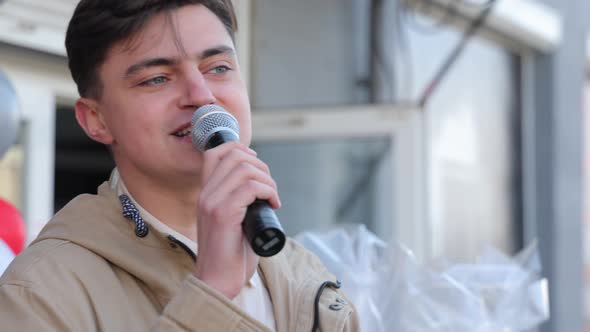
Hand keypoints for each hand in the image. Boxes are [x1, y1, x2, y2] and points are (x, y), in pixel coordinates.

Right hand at [193, 142, 280, 298]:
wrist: (218, 282)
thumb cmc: (230, 255)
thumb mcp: (232, 221)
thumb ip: (239, 201)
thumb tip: (262, 186)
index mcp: (205, 194)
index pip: (215, 153)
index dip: (240, 150)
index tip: (258, 168)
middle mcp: (205, 194)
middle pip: (234, 155)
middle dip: (260, 166)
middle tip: (270, 188)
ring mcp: (212, 203)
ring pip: (244, 168)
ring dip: (267, 180)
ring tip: (272, 197)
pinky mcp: (223, 214)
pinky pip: (250, 187)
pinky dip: (268, 191)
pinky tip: (273, 205)